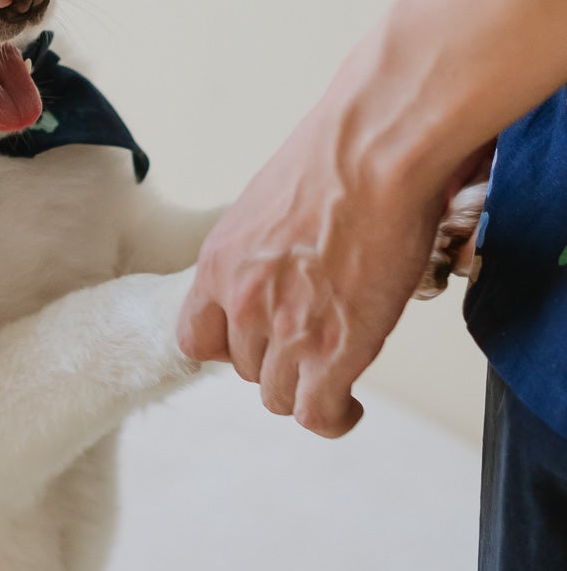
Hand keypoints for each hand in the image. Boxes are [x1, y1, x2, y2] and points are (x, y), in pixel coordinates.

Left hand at [176, 93, 449, 437]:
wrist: (375, 152)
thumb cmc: (339, 160)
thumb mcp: (271, 204)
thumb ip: (263, 248)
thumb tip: (286, 263)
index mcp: (220, 264)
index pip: (195, 338)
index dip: (228, 347)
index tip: (256, 342)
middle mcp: (242, 302)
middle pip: (245, 369)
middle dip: (278, 361)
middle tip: (315, 345)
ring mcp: (286, 330)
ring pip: (279, 397)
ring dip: (307, 390)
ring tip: (335, 377)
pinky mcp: (333, 351)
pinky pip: (317, 414)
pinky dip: (334, 419)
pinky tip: (350, 408)